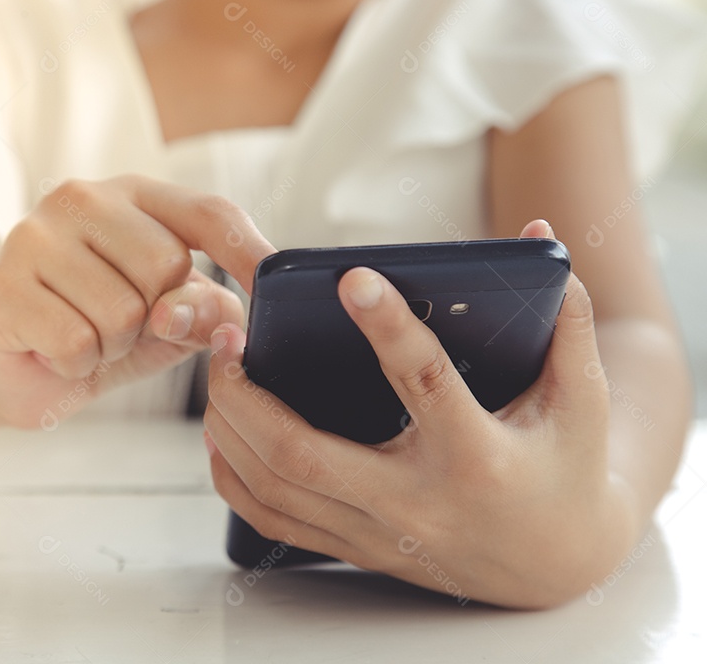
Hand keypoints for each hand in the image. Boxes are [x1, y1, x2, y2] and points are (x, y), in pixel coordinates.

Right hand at [0, 175, 274, 429]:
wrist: (18, 372)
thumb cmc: (100, 332)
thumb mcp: (170, 322)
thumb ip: (207, 311)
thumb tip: (231, 321)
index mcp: (132, 196)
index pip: (208, 213)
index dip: (249, 250)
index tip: (275, 284)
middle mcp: (79, 199)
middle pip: (165, 266)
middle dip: (153, 319)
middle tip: (118, 326)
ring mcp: (31, 236)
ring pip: (122, 311)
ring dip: (112, 347)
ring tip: (84, 338)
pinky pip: (77, 342)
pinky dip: (77, 366)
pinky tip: (54, 352)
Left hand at [203, 220, 638, 608]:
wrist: (554, 565)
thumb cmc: (564, 468)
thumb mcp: (580, 399)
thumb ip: (565, 319)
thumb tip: (542, 234)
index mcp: (477, 457)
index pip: (424, 384)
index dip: (390, 328)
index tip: (351, 278)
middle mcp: (417, 503)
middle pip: (304, 453)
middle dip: (250, 391)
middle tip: (229, 332)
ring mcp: (377, 533)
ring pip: (275, 486)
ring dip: (231, 425)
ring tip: (219, 366)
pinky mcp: (355, 546)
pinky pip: (272, 518)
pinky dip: (234, 474)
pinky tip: (222, 431)